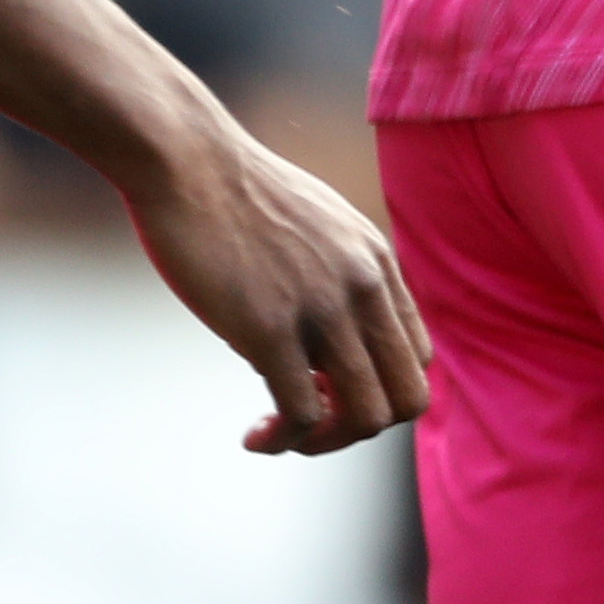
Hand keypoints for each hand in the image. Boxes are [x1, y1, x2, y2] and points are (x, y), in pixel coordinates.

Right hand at [126, 128, 433, 456]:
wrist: (186, 160)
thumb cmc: (236, 194)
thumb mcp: (317, 226)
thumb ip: (339, 277)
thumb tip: (327, 348)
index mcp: (377, 261)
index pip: (417, 358)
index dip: (378, 392)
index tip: (327, 392)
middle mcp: (363, 286)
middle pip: (407, 397)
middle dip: (361, 428)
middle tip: (311, 426)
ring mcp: (321, 307)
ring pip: (365, 416)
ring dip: (325, 444)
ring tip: (280, 434)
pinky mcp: (269, 327)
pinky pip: (303, 414)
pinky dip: (284, 440)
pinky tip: (254, 435)